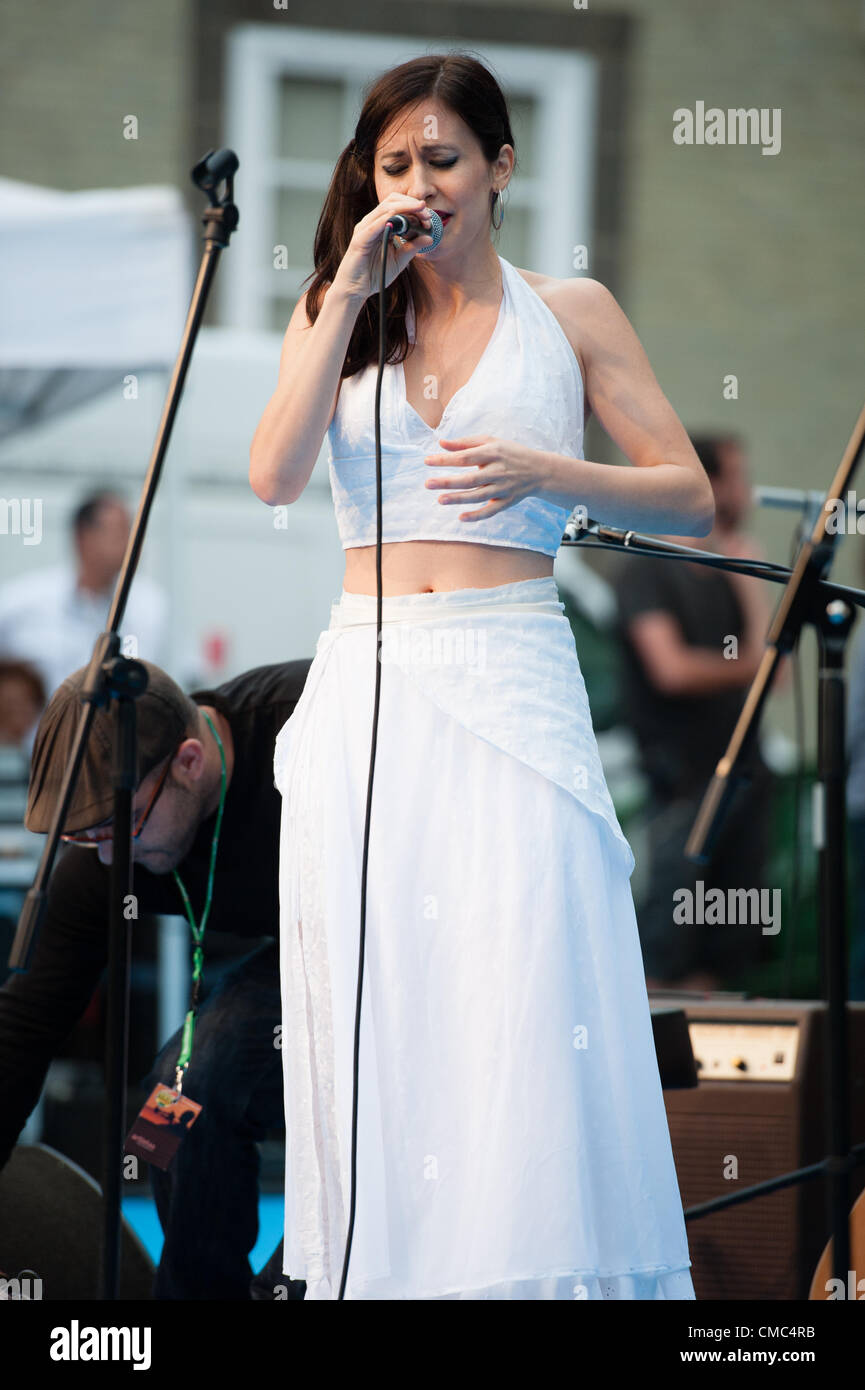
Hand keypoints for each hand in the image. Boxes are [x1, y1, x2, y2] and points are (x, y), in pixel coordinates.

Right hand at [332, 195, 434, 300]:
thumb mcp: (399, 260)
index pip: (397, 205)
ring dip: (405, 209)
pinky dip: (387, 219)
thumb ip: (413, 248)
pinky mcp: (360, 240)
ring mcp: (364, 230)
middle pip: (392, 200)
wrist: (355, 290)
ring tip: (420, 213)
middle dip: (412, 204)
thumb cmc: (375, 275)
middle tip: (427, 213)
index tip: (429, 219)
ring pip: (384, 209)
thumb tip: (430, 238)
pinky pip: (373, 226)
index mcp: (380, 225)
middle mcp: (372, 223)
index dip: (415, 208)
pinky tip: (399, 219)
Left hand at [423, 436, 543, 521]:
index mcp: (493, 453)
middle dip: (448, 482)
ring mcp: (503, 488)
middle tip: (428, 484)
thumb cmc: (510, 453)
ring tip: (439, 500)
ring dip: (459, 499)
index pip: (465, 457)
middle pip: (470, 478)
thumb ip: (465, 443)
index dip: (446, 460)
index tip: (427, 461)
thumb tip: (441, 443)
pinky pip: (491, 511)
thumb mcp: (491, 442)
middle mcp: (498, 471)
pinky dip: (477, 516)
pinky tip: (461, 518)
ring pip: (478, 496)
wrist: (539, 470)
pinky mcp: (507, 501)